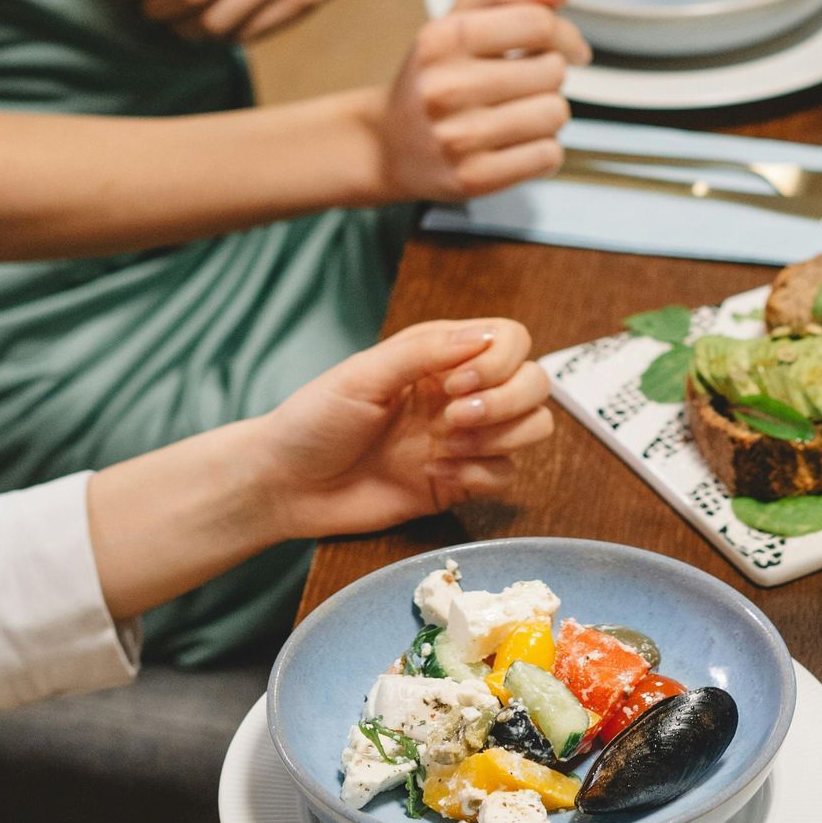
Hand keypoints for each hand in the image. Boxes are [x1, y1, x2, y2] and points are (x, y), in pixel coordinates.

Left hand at [253, 317, 551, 530]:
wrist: (286, 485)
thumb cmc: (313, 420)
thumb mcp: (362, 375)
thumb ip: (424, 352)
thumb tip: (483, 337)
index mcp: (439, 356)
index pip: (510, 340)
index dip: (501, 361)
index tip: (458, 383)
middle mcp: (460, 393)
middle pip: (535, 384)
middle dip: (507, 402)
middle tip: (453, 419)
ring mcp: (464, 438)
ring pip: (533, 428)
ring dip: (499, 438)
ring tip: (446, 446)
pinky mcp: (460, 480)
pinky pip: (506, 475)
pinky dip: (480, 475)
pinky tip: (435, 473)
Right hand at [376, 0, 587, 202]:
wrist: (385, 146)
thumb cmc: (432, 78)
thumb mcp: (454, 24)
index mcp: (443, 38)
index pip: (537, 23)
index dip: (566, 34)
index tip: (572, 49)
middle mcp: (447, 87)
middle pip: (552, 70)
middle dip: (548, 75)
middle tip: (523, 85)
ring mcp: (458, 136)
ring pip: (555, 114)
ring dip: (548, 113)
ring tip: (518, 114)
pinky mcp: (472, 178)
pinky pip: (548, 155)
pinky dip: (543, 150)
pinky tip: (516, 144)